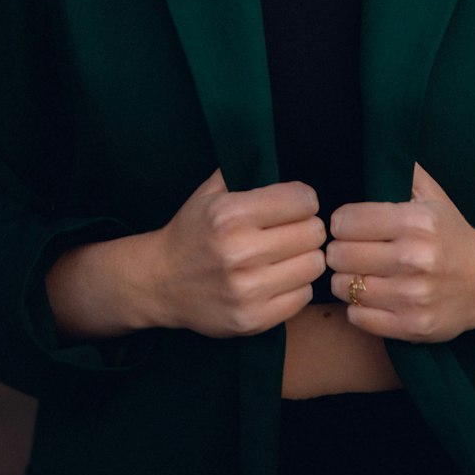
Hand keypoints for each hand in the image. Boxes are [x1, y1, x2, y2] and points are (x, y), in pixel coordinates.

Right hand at [46, 168, 325, 341]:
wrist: (160, 282)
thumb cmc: (193, 229)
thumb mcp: (212, 189)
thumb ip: (248, 169)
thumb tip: (288, 154)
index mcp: (231, 214)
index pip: (303, 200)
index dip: (302, 199)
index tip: (292, 204)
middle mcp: (239, 253)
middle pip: (313, 233)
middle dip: (307, 227)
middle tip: (291, 229)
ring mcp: (246, 291)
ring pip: (313, 265)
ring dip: (305, 257)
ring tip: (286, 253)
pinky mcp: (252, 321)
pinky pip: (303, 296)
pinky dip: (296, 285)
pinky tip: (278, 277)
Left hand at [325, 163, 474, 341]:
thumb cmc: (449, 232)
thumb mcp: (430, 194)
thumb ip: (400, 169)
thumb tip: (371, 141)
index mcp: (416, 221)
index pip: (346, 220)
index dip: (341, 221)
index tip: (347, 224)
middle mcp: (415, 259)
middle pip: (340, 254)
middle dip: (339, 250)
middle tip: (347, 249)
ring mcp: (414, 297)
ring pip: (345, 286)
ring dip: (345, 279)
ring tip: (357, 271)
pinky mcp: (413, 327)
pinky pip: (358, 317)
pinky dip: (358, 306)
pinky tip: (370, 294)